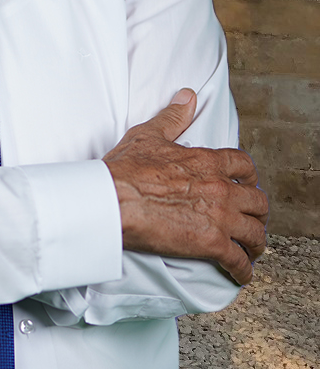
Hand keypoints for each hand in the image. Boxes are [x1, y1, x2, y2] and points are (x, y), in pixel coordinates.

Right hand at [104, 89, 268, 284]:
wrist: (110, 200)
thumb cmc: (124, 170)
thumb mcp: (148, 135)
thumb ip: (173, 117)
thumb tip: (187, 97)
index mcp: (207, 162)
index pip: (244, 167)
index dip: (248, 177)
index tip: (246, 185)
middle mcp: (221, 189)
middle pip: (258, 202)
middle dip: (257, 212)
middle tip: (249, 218)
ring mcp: (219, 218)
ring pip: (255, 232)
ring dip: (256, 242)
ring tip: (251, 247)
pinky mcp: (210, 244)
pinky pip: (239, 260)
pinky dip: (243, 269)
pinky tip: (240, 272)